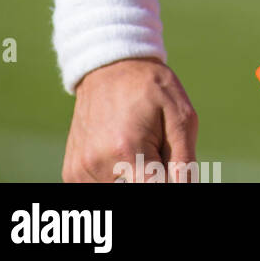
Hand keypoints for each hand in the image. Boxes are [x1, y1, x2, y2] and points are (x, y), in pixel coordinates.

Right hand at [62, 58, 198, 181]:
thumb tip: (187, 190)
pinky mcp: (72, 175)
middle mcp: (98, 166)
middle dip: (153, 176)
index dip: (170, 183)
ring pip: (121, 191)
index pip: (155, 191)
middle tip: (155, 149)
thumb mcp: (181, 115)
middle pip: (138, 191)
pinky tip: (120, 152)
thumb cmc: (151, 89)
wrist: (110, 68)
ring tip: (137, 148)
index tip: (170, 165)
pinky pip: (102, 188)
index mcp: (128, 151)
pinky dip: (116, 177)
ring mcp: (80, 173)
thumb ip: (184, 161)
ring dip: (135, 178)